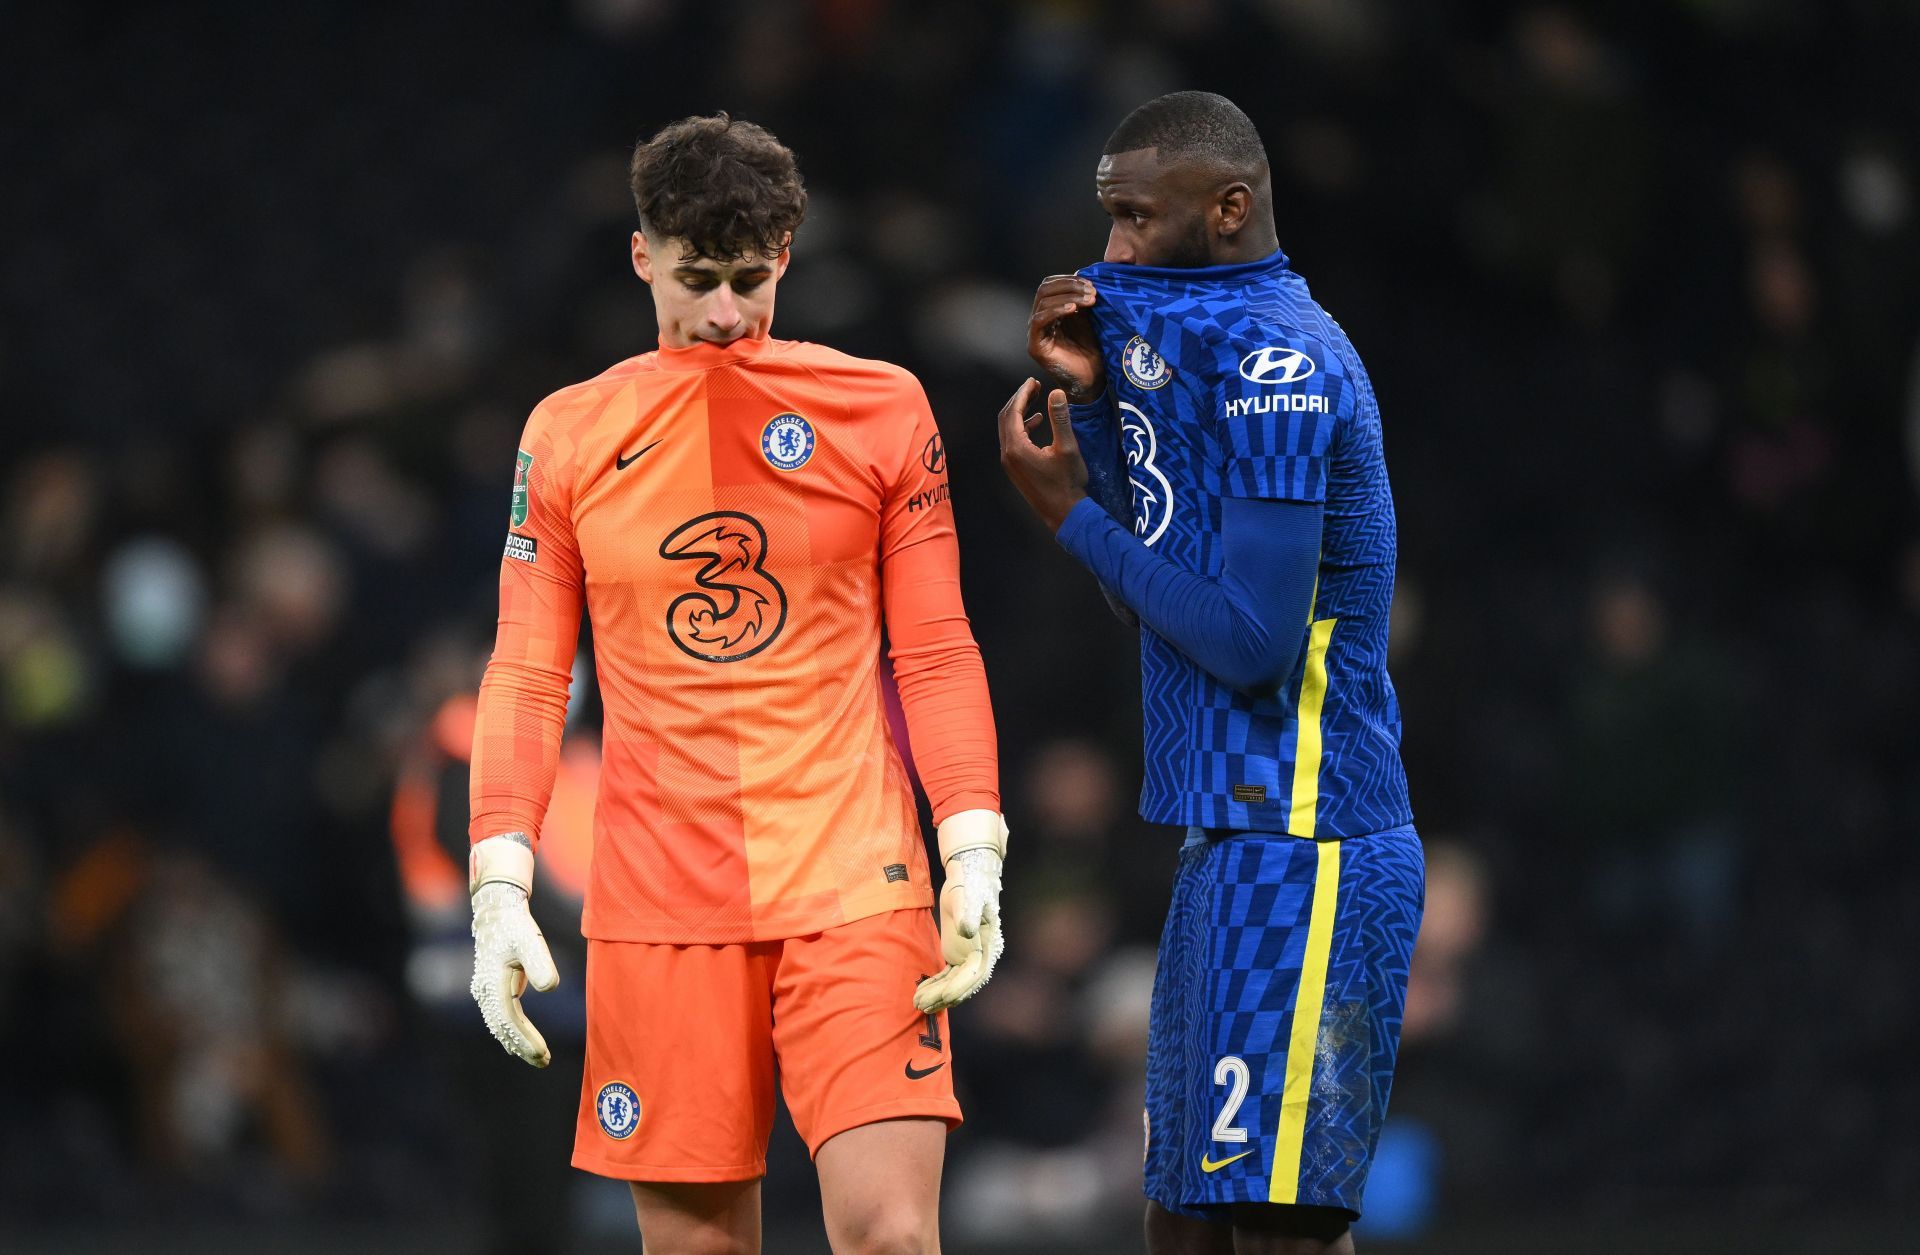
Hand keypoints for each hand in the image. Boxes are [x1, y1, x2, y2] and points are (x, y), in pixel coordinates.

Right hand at [469, 835, 559, 1067]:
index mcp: (492, 983)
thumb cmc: (515, 925)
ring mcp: (485, 991)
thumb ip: (540, 963)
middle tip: (544, 1062)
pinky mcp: (491, 988)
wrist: (498, 911)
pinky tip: (521, 1044)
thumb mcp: (530, 941)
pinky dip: (511, 1032)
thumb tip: (549, 988)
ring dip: (516, 1042)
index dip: (525, 1039)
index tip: (543, 1053)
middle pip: (502, 1027)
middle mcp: (484, 991)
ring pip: (499, 1024)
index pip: (509, 1019)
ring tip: (538, 1058)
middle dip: (522, 1046)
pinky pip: (500, 1017)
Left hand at [915, 810, 1008, 1013]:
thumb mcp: (967, 896)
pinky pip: (946, 975)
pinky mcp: (956, 954)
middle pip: (963, 984)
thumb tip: (968, 930)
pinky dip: (934, 984)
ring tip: (916, 1003)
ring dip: (936, 994)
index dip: (960, 987)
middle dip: (943, 997)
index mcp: (987, 945)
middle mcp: (980, 955)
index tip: (944, 997)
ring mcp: (968, 957)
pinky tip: (921, 992)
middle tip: (921, 1005)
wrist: (968, 876)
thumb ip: (968, 913)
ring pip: (953, 983)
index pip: (976, 973)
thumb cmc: (969, 885)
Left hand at [998, 379, 1087, 531]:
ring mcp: (1010, 463)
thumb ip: (1060, 418)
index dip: (1022, 394)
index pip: (1013, 412)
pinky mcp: (1015, 469)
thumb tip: (1056, 393)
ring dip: (1020, 412)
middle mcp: (1008, 454)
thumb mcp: (1067, 448)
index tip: (1033, 381)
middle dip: (1018, 399)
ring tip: (1036, 399)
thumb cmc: (1067, 482)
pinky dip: (1022, 427)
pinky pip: (1013, 441)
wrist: (1064, 514)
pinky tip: (1037, 422)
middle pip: (1006, 418)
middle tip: (1033, 385)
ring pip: (1008, 429)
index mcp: (1016, 448)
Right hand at [1028, 275, 1103, 401]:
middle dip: (1070, 286)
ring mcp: (1035, 333)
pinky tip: (1074, 309)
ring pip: (1043, 302)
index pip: (1051, 284)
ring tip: (1090, 300)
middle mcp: (1039, 320)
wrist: (1092, 380)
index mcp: (1050, 311)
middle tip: (1092, 291)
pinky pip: (1039, 320)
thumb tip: (1084, 274)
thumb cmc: (1093, 350)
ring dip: (1068, 296)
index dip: (1069, 280)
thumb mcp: (1089, 317)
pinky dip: (1056, 310)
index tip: (1092, 283)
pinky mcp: (1035, 346)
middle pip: (1044, 289)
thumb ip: (1083, 299)